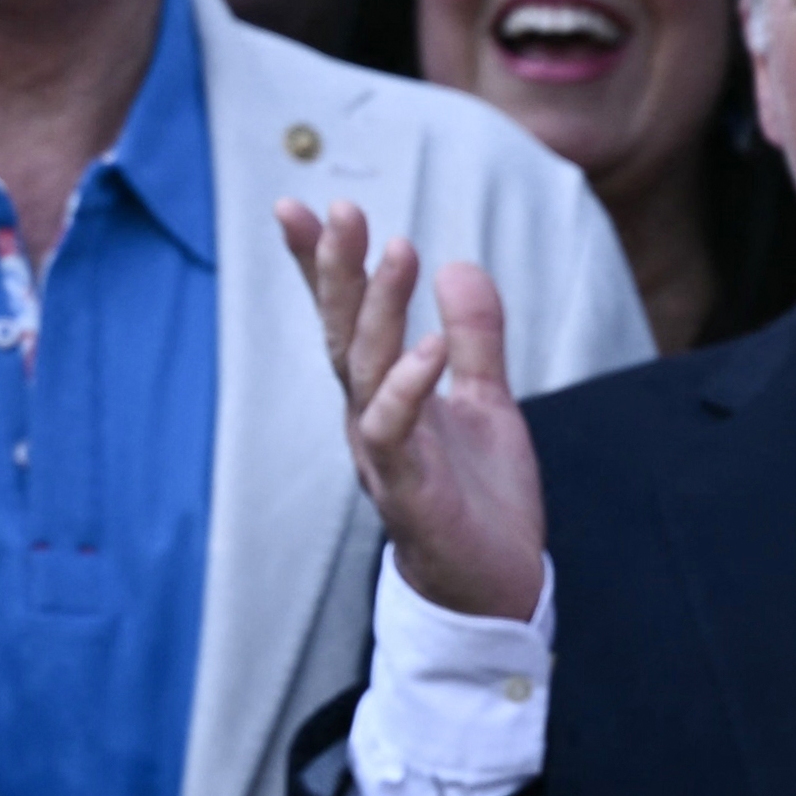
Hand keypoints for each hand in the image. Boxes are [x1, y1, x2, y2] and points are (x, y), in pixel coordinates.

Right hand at [286, 199, 548, 623]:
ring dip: (376, 310)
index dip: (321, 265)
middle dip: (334, 272)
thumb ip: (476, 336)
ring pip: (363, 373)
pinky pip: (396, 433)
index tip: (299, 206)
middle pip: (340, 334)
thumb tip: (458, 263)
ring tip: (397, 248)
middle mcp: (369, 419)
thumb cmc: (479, 501)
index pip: (345, 319)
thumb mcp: (486, 402)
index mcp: (382, 395)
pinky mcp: (409, 493)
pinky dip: (408, 388)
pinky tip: (430, 346)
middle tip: (338, 209)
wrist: (495, 590)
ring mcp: (384, 456)